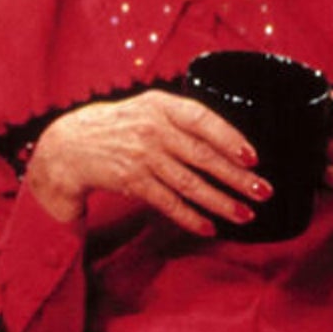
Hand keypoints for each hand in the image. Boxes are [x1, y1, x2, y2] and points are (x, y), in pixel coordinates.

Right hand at [26, 90, 268, 235]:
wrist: (69, 145)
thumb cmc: (118, 126)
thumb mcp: (146, 108)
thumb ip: (181, 118)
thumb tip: (230, 141)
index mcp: (160, 105)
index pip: (201, 118)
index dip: (229, 138)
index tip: (253, 157)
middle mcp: (151, 129)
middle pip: (202, 156)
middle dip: (236, 177)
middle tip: (263, 191)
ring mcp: (140, 156)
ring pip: (189, 183)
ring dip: (220, 202)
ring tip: (245, 214)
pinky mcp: (130, 181)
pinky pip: (167, 202)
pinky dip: (190, 217)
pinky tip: (209, 226)